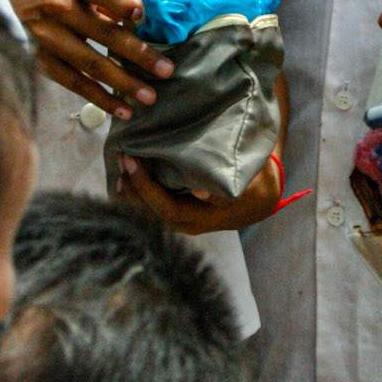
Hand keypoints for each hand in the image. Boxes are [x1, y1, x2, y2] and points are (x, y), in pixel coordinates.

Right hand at [7, 0, 171, 119]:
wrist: (1, 11)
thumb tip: (142, 18)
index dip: (119, 2)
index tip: (141, 14)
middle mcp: (59, 9)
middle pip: (104, 33)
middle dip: (138, 54)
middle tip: (166, 69)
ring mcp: (49, 38)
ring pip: (92, 64)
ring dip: (124, 83)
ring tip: (149, 96)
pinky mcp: (42, 63)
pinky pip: (76, 84)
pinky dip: (101, 99)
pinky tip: (122, 110)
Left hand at [116, 150, 283, 232]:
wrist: (259, 202)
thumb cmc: (255, 186)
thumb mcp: (251, 184)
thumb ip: (229, 187)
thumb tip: (201, 190)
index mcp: (205, 218)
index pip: (168, 208)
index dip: (148, 188)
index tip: (136, 164)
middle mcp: (190, 223)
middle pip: (154, 211)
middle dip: (136, 186)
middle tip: (125, 157)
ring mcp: (182, 220)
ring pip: (149, 211)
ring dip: (132, 190)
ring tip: (121, 165)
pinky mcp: (177, 212)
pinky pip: (151, 206)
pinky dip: (137, 192)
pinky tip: (126, 177)